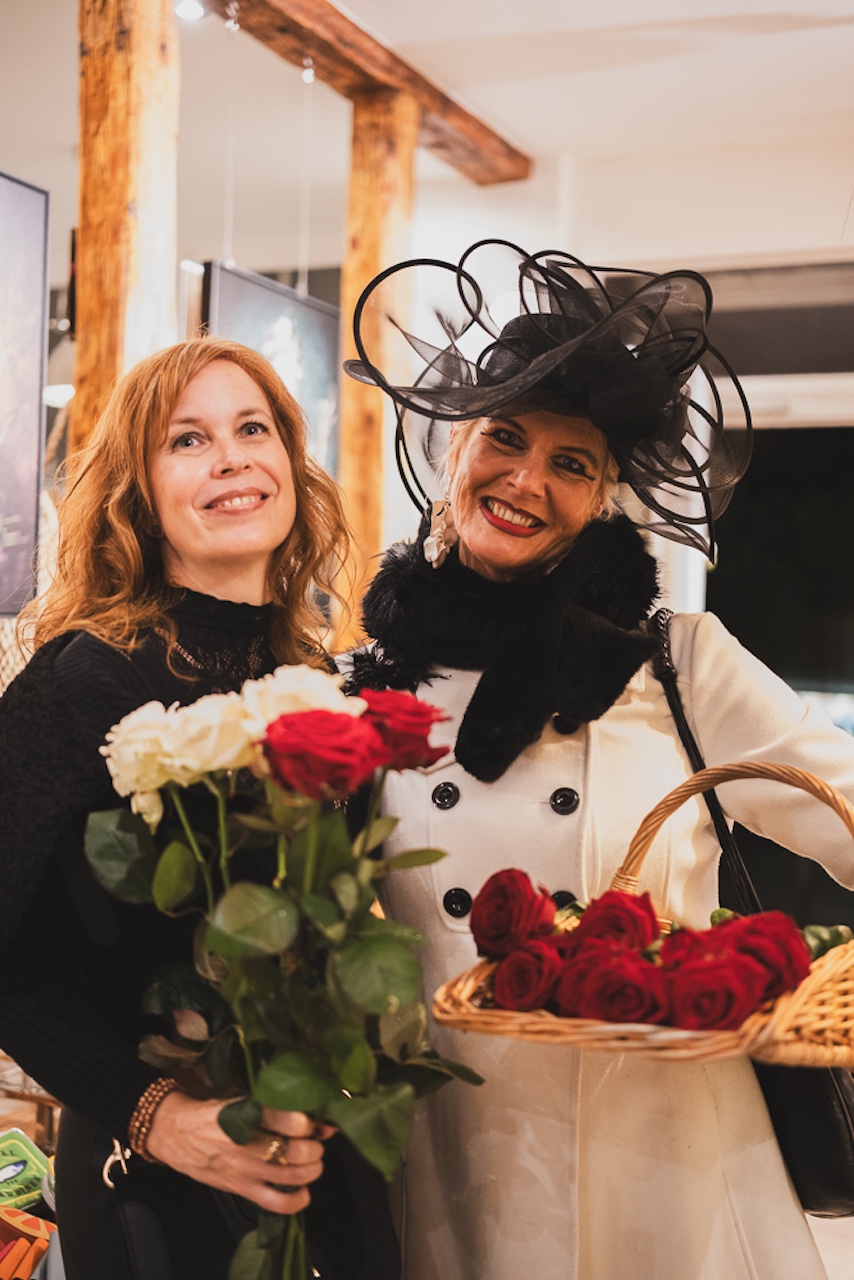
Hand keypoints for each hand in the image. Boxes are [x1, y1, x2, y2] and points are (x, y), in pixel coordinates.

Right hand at [144, 1091, 332, 1213]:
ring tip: (312, 1162)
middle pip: (295, 1151)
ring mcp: (243, 1169)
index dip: (306, 1122)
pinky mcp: (240, 1189)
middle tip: (314, 1143)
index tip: (311, 1122)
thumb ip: (275, 1109)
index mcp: (244, 1114)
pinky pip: (275, 1203)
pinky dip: (297, 1200)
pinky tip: (303, 1191)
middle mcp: (245, 1143)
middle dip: (314, 1148)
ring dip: (311, 1170)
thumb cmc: (212, 1115)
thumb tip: (317, 1120)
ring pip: (290, 1176)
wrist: (176, 1135)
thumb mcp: (239, 1102)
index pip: (283, 1118)